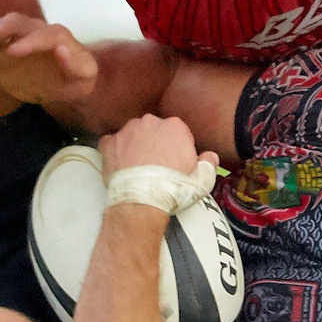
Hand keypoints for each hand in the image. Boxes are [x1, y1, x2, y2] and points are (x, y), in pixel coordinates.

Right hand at [0, 13, 98, 105]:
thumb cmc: (77, 79)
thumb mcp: (83, 78)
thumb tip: (61, 49)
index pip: (45, 36)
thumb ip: (74, 65)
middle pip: (24, 23)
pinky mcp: (9, 41)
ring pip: (8, 23)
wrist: (68, 80)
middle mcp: (40, 30)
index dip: (29, 42)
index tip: (12, 52)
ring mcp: (23, 34)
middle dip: (8, 26)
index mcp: (59, 38)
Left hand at [99, 114, 213, 177]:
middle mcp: (151, 122)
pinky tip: (120, 164)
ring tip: (137, 166)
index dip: (176, 147)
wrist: (143, 199)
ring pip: (133, 133)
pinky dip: (115, 150)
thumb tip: (211, 157)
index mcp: (175, 126)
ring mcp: (128, 131)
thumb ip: (208, 163)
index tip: (175, 161)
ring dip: (135, 145)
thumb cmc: (174, 188)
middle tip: (155, 164)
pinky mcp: (110, 142)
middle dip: (154, 142)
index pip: (177, 132)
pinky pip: (112, 142)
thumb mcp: (202, 179)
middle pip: (154, 129)